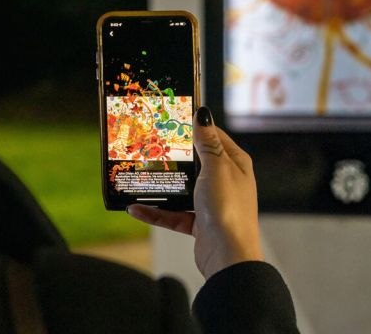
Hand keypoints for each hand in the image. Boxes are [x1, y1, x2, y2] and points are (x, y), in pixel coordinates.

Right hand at [127, 106, 263, 278]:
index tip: (171, 120)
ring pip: (182, 189)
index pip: (213, 138)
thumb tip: (203, 114)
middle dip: (173, 158)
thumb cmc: (228, 208)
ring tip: (138, 177)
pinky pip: (174, 214)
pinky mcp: (199, 223)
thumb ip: (207, 142)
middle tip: (149, 146)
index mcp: (234, 163)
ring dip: (161, 187)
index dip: (194, 128)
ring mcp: (211, 203)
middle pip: (195, 163)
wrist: (227, 255)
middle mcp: (225, 181)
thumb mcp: (216, 167)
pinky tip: (136, 208)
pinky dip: (155, 212)